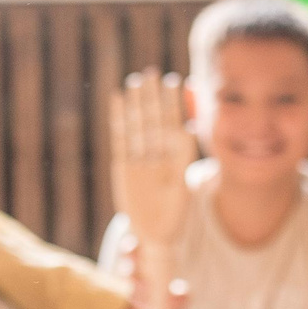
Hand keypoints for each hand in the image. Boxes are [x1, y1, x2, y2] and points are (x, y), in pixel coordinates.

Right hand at [110, 68, 195, 250]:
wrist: (156, 235)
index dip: (173, 103)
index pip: (173, 124)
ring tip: (135, 82)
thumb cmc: (175, 214)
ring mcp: (139, 159)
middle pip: (153, 120)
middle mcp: (157, 154)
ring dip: (136, 104)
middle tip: (152, 73)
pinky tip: (117, 100)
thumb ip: (182, 158)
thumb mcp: (181, 187)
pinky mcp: (123, 166)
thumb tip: (190, 128)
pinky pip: (120, 139)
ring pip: (137, 126)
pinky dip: (118, 120)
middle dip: (153, 98)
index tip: (174, 81)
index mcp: (175, 157)